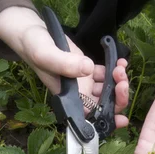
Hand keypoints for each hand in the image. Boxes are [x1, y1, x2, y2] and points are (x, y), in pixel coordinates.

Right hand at [0, 7, 128, 126]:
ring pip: (107, 90)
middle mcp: (78, 95)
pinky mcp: (88, 69)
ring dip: (118, 82)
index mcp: (69, 99)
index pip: (90, 117)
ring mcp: (84, 83)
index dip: (107, 120)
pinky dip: (116, 70)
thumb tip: (88, 69)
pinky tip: (120, 61)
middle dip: (118, 98)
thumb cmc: (34, 48)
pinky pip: (106, 75)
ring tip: (120, 67)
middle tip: (122, 82)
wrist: (32, 33)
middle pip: (104, 106)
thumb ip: (64, 64)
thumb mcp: (46, 55)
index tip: (121, 117)